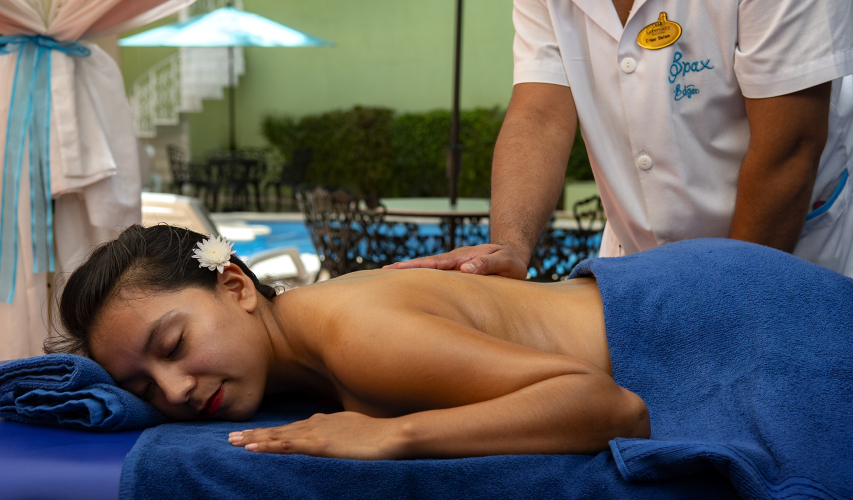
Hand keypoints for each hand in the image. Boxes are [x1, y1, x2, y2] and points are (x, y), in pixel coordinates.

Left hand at [228, 411, 402, 459]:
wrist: (393, 435)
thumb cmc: (381, 437)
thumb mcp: (356, 432)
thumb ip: (341, 435)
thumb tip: (334, 441)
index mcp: (325, 421)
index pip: (291, 427)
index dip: (271, 431)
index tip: (253, 434)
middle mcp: (316, 423)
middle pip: (280, 429)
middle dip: (255, 433)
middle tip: (231, 437)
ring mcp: (317, 433)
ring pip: (278, 435)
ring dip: (255, 438)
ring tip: (233, 442)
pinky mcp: (319, 444)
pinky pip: (288, 445)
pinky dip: (268, 445)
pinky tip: (253, 448)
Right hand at [382, 244, 528, 279]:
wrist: (512, 256)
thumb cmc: (511, 262)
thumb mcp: (505, 262)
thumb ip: (488, 264)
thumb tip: (465, 268)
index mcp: (461, 258)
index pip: (436, 263)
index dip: (418, 266)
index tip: (399, 269)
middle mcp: (453, 260)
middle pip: (425, 264)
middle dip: (404, 267)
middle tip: (382, 272)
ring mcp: (451, 265)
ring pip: (427, 269)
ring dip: (408, 271)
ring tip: (386, 276)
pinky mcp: (453, 272)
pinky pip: (434, 274)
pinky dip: (419, 276)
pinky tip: (408, 284)